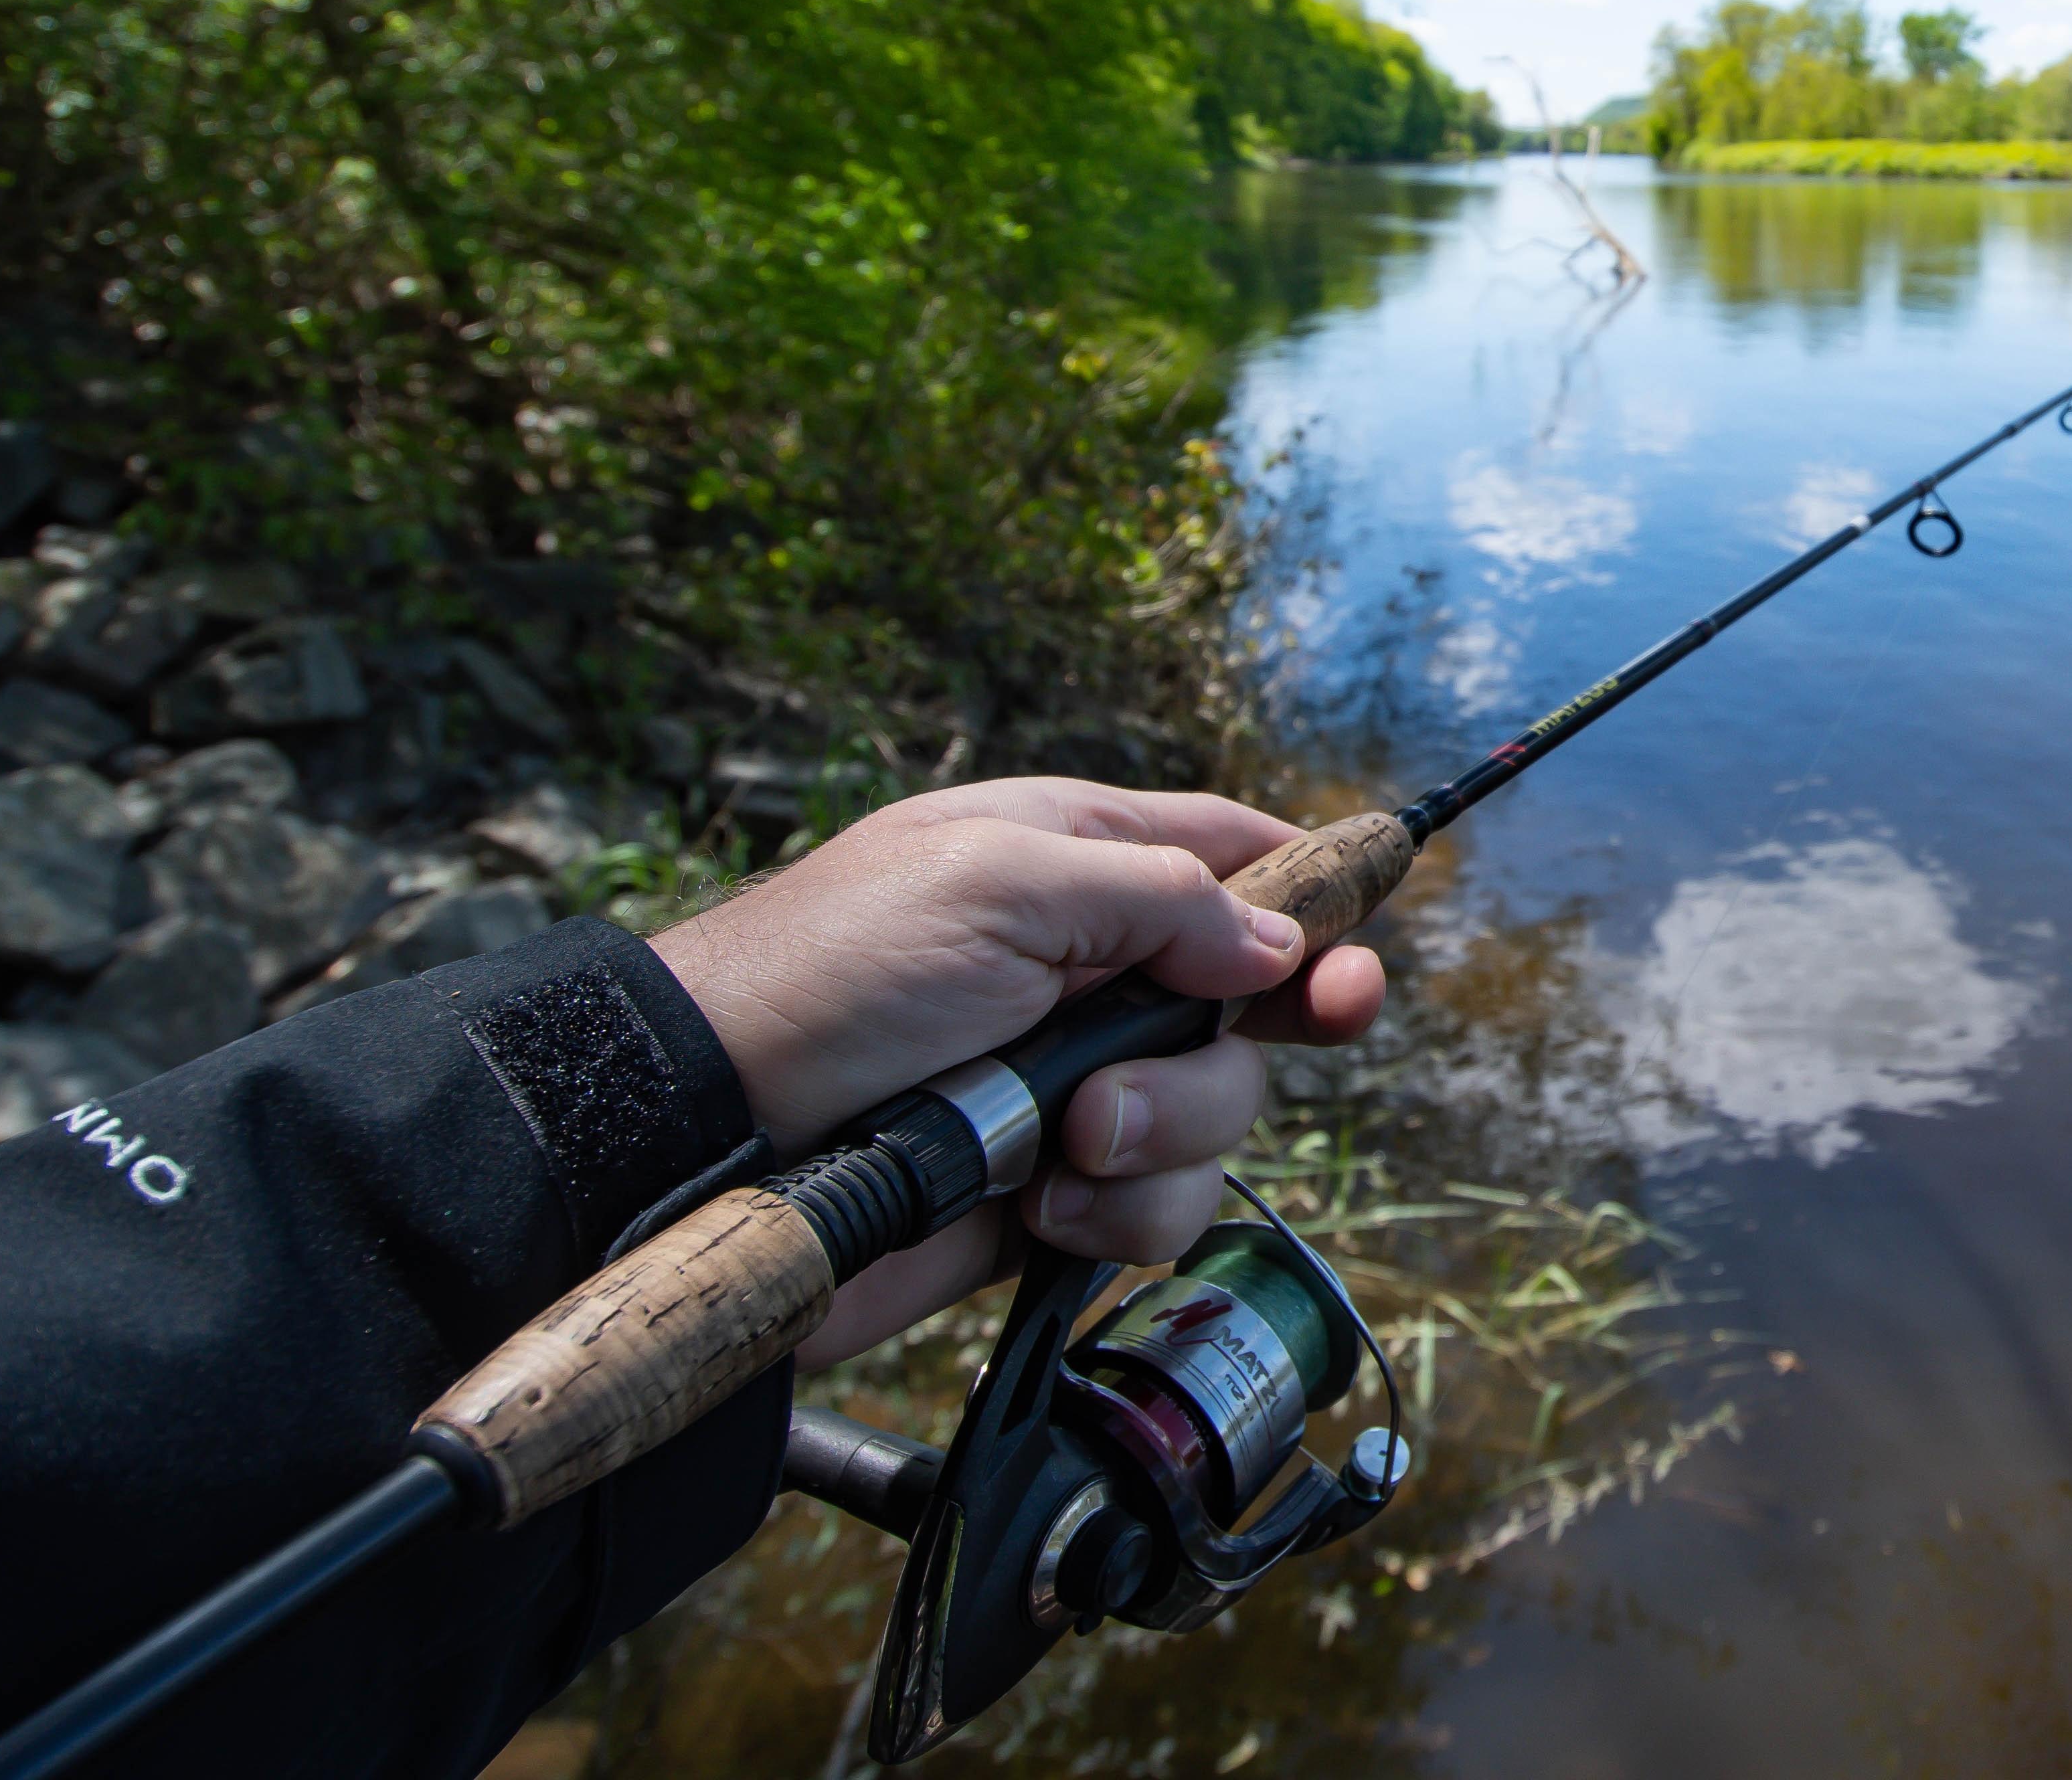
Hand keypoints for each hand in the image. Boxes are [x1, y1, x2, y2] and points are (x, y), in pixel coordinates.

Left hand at [650, 776, 1387, 1366]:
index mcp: (1073, 862)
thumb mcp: (1000, 882)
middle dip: (1261, 1030)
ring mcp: (1070, 1089)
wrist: (706, 1146)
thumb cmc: (829, 978)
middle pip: (1254, 1003)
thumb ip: (1159, 898)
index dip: (1315, 896)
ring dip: (1165, 1135)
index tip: (1365, 938)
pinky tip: (1036, 1203)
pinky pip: (1154, 1211)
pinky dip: (1113, 1213)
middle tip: (1319, 1020)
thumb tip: (1278, 944)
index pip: (1232, 858)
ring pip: (1216, 1119)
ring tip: (1066, 1138)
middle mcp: (1086, 974)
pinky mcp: (1049, 1195)